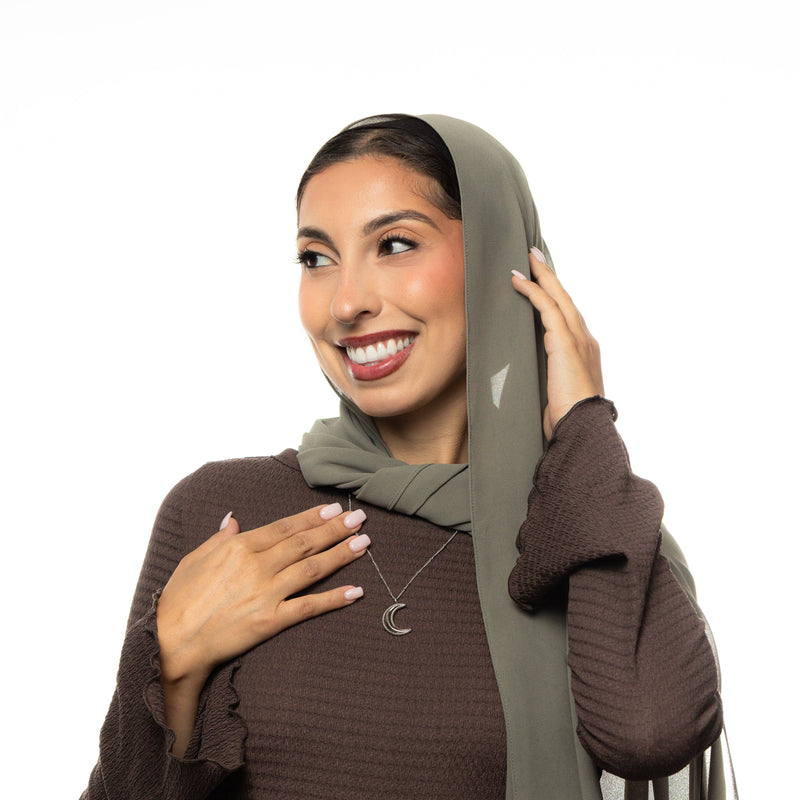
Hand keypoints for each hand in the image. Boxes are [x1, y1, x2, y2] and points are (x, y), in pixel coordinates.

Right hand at [156, 503, 368, 687]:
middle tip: (359, 519)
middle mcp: (257, 565)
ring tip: (363, 543)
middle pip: (304, 542)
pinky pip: (309, 606)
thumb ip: (219, 538)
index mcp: (239, 547)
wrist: (171, 642)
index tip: (333, 509)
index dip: (312, 517)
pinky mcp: (271, 620)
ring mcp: (266, 593)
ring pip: (312, 568)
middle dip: (335, 529)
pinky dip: (335, 598)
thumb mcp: (194, 559)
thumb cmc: (177, 600)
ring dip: (341, 554)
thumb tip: (234, 520)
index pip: (284, 527)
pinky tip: (356, 591)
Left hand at [511, 247, 603, 438]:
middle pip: (566, 299)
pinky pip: (547, 308)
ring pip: (558, 298)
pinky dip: (533, 291)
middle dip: (550, 276)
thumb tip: (527, 377)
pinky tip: (518, 281)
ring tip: (526, 259)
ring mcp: (578, 339)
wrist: (581, 428)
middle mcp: (585, 341)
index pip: (568, 316)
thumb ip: (546, 378)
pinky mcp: (566, 342)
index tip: (543, 281)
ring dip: (541, 276)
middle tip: (534, 255)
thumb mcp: (554, 393)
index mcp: (585, 352)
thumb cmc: (567, 419)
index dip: (556, 296)